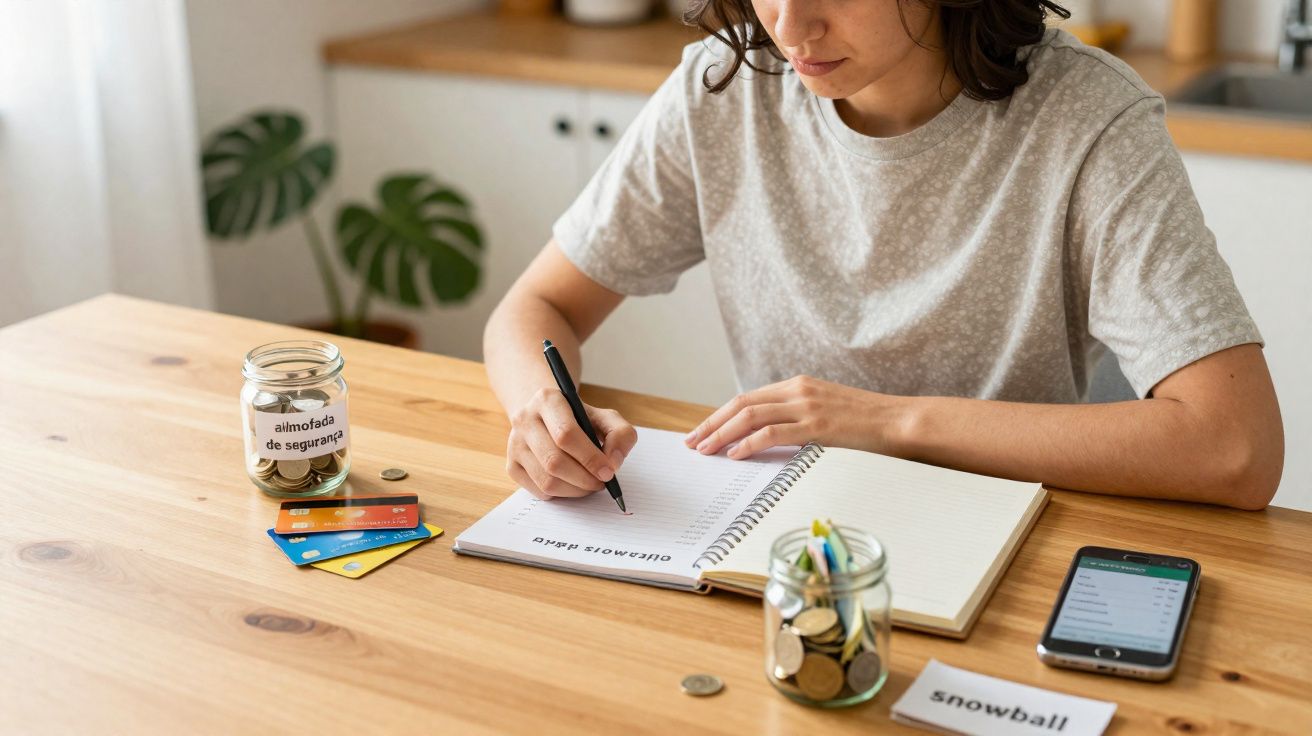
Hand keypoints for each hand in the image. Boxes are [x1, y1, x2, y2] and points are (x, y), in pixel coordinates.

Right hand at [506, 387, 637, 499]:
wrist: (548, 418)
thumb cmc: (580, 420)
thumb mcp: (605, 418)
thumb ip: (620, 435)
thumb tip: (613, 463)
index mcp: (547, 400)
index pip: (566, 434)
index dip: (590, 457)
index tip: (608, 472)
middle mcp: (525, 419)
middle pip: (554, 461)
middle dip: (583, 478)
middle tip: (601, 483)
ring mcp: (515, 444)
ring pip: (545, 480)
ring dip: (574, 490)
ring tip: (589, 485)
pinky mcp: (512, 465)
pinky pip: (538, 490)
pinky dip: (560, 494)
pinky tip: (572, 484)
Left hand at [684, 375, 906, 458]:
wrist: (901, 421)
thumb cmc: (867, 425)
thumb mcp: (827, 413)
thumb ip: (798, 420)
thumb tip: (767, 441)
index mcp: (799, 385)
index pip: (748, 399)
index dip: (720, 416)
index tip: (702, 432)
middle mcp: (798, 390)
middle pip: (741, 404)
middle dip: (711, 424)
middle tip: (691, 443)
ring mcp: (807, 405)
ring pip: (750, 416)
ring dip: (722, 434)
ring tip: (705, 451)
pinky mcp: (817, 425)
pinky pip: (772, 433)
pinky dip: (748, 443)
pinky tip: (735, 455)